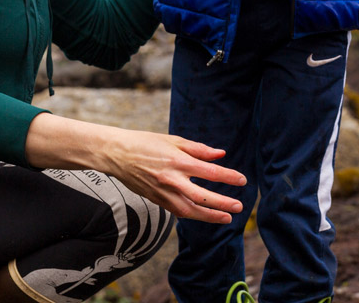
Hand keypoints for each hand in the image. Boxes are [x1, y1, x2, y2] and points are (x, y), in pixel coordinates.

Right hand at [24, 114, 246, 223]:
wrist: (116, 154)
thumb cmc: (145, 143)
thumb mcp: (174, 140)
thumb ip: (199, 149)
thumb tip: (221, 155)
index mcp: (177, 161)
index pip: (209, 172)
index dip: (228, 177)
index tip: (242, 181)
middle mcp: (171, 180)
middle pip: (201, 196)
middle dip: (222, 203)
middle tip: (239, 207)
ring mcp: (162, 192)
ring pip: (190, 210)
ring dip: (209, 216)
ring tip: (226, 218)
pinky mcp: (156, 200)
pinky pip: (177, 211)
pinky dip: (193, 214)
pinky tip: (204, 214)